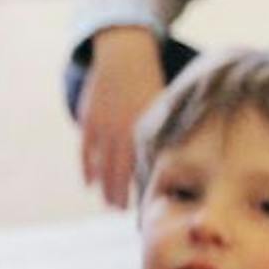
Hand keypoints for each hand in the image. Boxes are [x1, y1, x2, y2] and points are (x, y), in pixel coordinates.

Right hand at [78, 28, 164, 206]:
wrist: (124, 56)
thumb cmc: (150, 81)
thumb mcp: (164, 104)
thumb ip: (169, 128)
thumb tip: (182, 157)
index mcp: (146, 127)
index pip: (145, 166)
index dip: (145, 187)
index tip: (149, 206)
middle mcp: (124, 130)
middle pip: (122, 171)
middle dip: (122, 194)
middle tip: (125, 212)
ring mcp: (103, 127)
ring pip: (103, 165)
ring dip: (105, 187)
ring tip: (109, 204)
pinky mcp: (89, 121)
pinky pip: (86, 151)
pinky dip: (87, 169)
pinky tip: (89, 183)